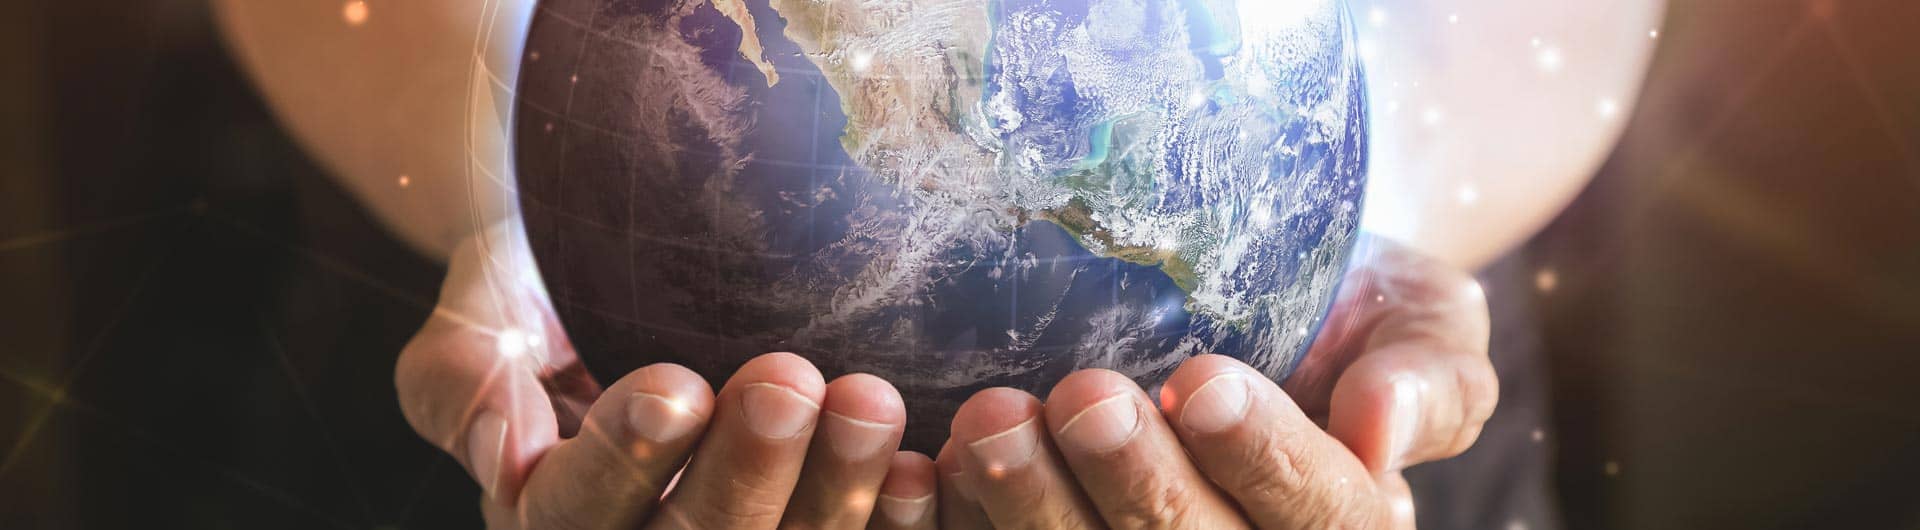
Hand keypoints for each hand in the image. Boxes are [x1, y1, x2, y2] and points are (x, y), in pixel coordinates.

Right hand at [394, 222, 935, 527]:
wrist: (629, 257)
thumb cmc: (543, 282)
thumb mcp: (478, 313)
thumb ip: (462, 380)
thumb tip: (507, 449)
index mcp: (547, 514)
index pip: (572, 513)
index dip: (622, 462)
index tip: (671, 384)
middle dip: (744, 472)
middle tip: (787, 379)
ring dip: (832, 492)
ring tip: (867, 401)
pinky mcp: (807, 526)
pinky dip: (890, 520)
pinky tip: (917, 469)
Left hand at [934, 235, 1495, 528]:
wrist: (1255, 282)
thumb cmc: (1351, 303)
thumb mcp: (1423, 318)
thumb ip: (1428, 376)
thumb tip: (1383, 430)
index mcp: (1339, 519)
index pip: (1315, 512)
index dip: (1262, 455)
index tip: (1205, 378)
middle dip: (1136, 482)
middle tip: (1083, 395)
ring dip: (1034, 505)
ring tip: (990, 422)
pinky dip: (959, 518)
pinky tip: (924, 468)